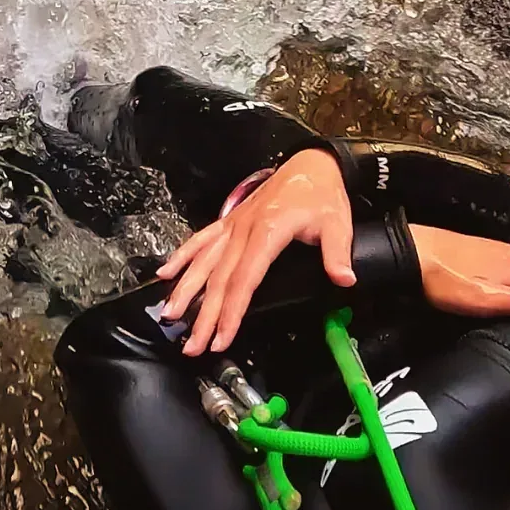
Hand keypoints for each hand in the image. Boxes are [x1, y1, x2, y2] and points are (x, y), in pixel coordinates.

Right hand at [156, 148, 352, 355]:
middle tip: (192, 344)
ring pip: (203, 262)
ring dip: (185, 290)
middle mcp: (243, 229)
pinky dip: (182, 255)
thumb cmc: (321, 194)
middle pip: (219, 279)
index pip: (244, 280)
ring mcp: (233, 225)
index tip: (222, 337)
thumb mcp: (336, 222)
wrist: (311, 164)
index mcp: (267, 231)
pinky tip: (165, 273)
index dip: (231, 312)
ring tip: (170, 315)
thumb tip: (344, 279)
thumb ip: (336, 253)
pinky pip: (201, 239)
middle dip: (204, 315)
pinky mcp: (230, 221)